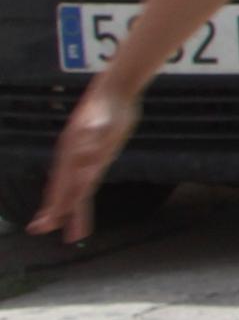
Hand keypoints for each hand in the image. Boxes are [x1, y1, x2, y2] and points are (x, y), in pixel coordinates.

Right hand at [27, 76, 142, 240]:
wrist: (117, 89)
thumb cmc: (108, 106)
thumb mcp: (102, 121)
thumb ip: (93, 137)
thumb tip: (85, 153)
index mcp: (71, 155)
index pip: (62, 187)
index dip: (55, 207)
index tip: (45, 225)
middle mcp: (74, 158)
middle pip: (63, 190)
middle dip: (54, 211)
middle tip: (40, 230)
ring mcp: (84, 156)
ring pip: (75, 187)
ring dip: (71, 209)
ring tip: (67, 229)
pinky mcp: (99, 153)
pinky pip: (88, 177)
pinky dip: (82, 191)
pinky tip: (78, 199)